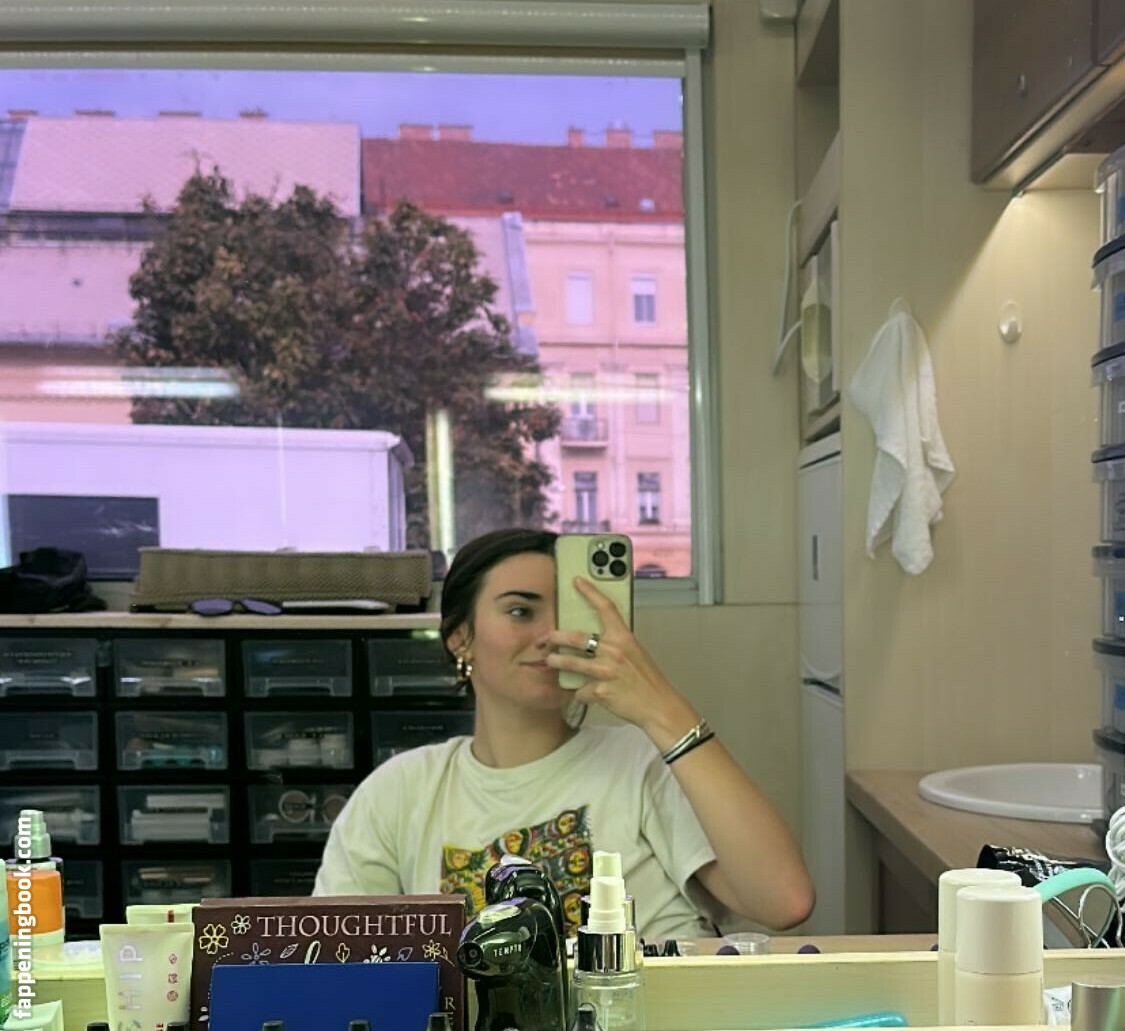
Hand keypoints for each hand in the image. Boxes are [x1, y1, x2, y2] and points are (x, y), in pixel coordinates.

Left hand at [545, 576, 698, 749]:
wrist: (658, 705)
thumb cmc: (647, 679)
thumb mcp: (635, 653)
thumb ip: (616, 644)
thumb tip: (595, 640)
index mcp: (624, 637)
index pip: (606, 607)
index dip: (590, 592)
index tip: (577, 581)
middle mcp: (614, 651)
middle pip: (576, 637)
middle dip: (556, 637)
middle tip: (547, 638)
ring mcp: (607, 671)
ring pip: (571, 662)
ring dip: (557, 661)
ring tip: (551, 660)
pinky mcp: (601, 691)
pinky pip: (580, 689)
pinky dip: (579, 692)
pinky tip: (582, 693)